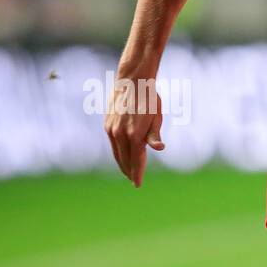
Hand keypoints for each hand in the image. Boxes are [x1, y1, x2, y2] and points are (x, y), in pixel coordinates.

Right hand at [104, 72, 164, 186]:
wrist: (131, 82)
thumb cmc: (149, 100)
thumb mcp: (157, 117)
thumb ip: (155, 135)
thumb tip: (159, 149)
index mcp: (135, 135)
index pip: (136, 161)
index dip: (137, 174)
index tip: (137, 184)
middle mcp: (120, 134)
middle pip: (125, 159)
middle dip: (129, 171)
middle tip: (133, 180)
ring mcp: (111, 129)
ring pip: (116, 153)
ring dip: (122, 163)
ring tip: (127, 172)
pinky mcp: (107, 125)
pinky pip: (112, 144)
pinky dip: (117, 152)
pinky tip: (121, 155)